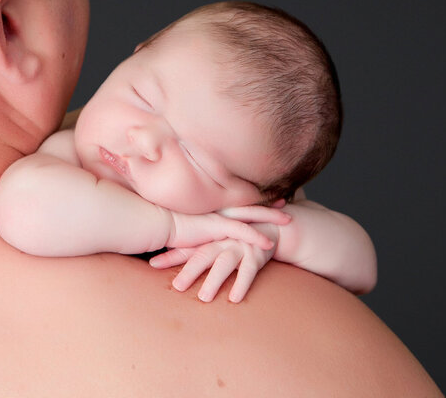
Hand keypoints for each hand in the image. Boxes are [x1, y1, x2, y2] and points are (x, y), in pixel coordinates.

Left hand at [149, 227, 278, 302]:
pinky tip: (234, 299)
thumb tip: (163, 263)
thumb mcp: (214, 244)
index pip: (187, 249)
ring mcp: (239, 247)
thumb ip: (194, 253)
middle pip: (203, 256)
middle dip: (189, 271)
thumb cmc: (235, 240)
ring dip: (214, 280)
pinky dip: (241, 284)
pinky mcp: (256, 255)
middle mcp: (222, 242)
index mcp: (209, 240)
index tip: (152, 264)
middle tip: (177, 287)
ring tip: (204, 298)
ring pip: (224, 263)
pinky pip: (249, 271)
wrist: (268, 228)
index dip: (170, 256)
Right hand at [164, 205, 288, 250]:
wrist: (155, 222)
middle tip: (286, 205)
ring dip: (271, 219)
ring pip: (251, 216)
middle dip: (268, 206)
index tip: (268, 199)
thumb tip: (196, 230)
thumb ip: (194, 227)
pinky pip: (242, 233)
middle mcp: (218, 210)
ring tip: (289, 221)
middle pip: (249, 205)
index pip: (238, 204)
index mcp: (212, 209)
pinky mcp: (216, 228)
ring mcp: (218, 218)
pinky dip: (256, 238)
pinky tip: (270, 245)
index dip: (255, 201)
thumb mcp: (184, 225)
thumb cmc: (166, 224)